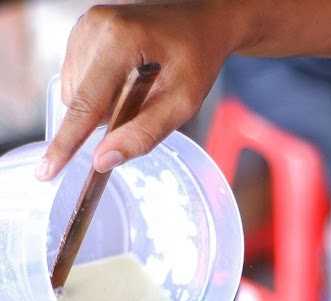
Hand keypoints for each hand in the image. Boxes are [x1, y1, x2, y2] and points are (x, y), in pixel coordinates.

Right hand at [36, 2, 242, 179]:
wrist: (201, 21)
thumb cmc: (197, 59)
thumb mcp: (182, 104)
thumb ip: (143, 134)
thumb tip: (103, 160)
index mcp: (119, 41)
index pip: (85, 104)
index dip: (67, 143)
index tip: (48, 170)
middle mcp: (94, 28)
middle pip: (79, 101)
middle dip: (105, 118)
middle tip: (144, 105)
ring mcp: (86, 27)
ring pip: (76, 93)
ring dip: (103, 106)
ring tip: (137, 90)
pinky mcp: (83, 32)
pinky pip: (79, 80)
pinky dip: (100, 92)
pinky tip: (125, 81)